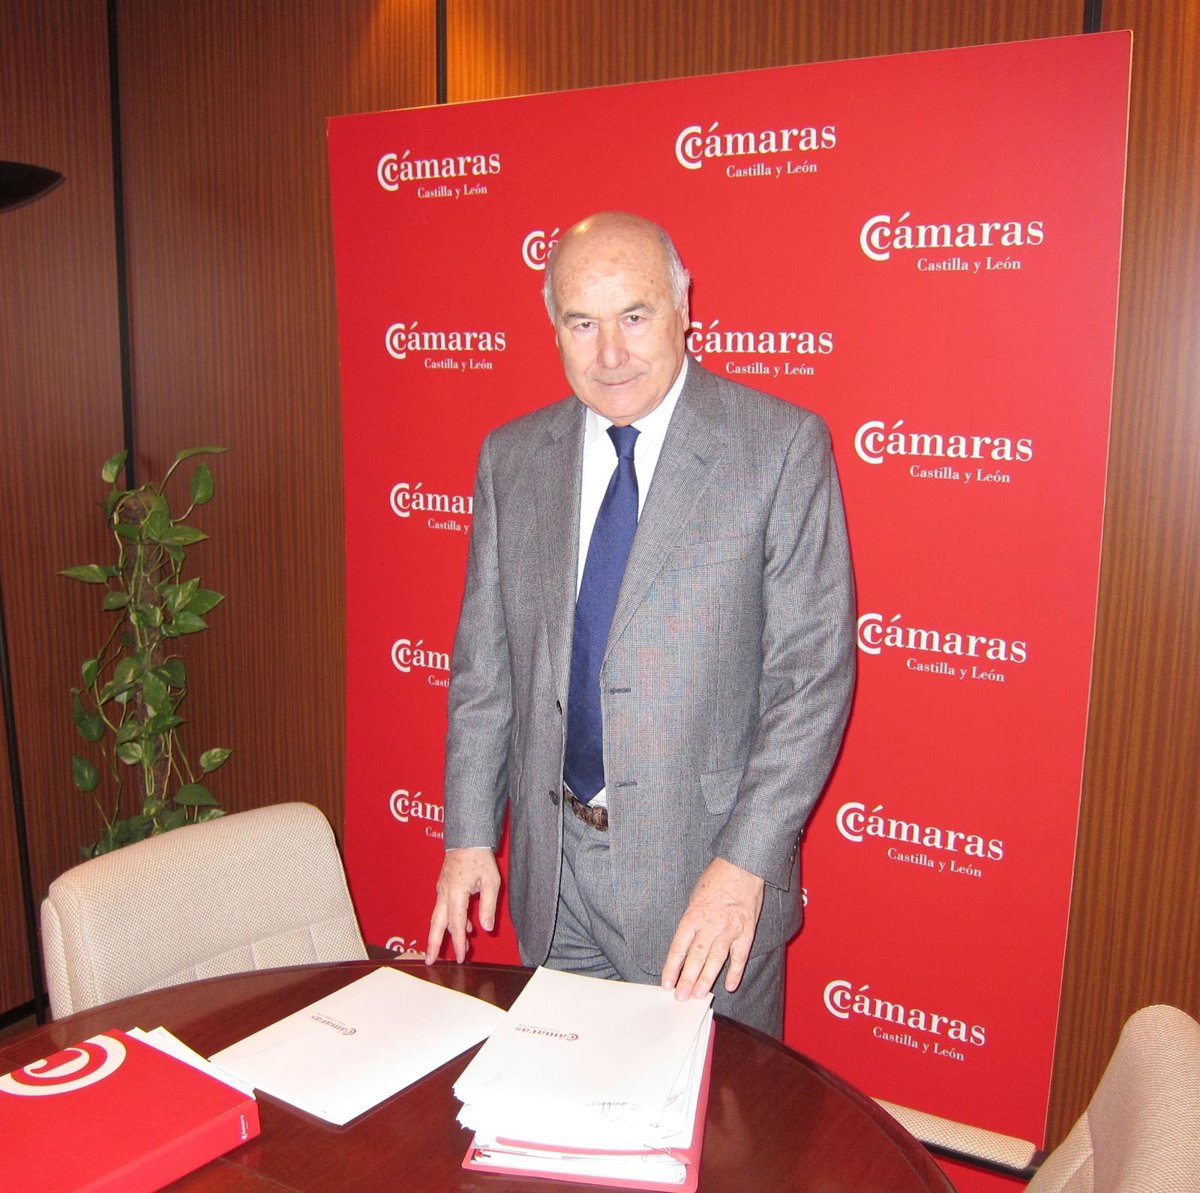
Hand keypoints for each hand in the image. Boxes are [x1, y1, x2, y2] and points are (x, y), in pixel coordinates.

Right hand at [425, 847, 500, 963]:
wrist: (467, 837)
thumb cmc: (480, 857)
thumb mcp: (491, 881)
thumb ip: (487, 906)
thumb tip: (486, 928)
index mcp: (456, 892)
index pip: (456, 924)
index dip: (458, 943)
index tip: (462, 957)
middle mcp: (444, 893)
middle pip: (437, 924)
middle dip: (433, 944)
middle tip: (430, 961)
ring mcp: (442, 889)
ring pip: (438, 916)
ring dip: (440, 934)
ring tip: (444, 950)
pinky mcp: (443, 886)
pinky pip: (443, 908)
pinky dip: (448, 920)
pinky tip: (462, 926)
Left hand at [661, 858, 764, 1000]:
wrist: (742, 866)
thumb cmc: (715, 879)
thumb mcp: (694, 897)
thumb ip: (691, 922)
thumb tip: (685, 946)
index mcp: (693, 915)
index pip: (679, 947)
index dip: (672, 967)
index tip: (666, 983)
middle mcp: (710, 925)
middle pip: (696, 958)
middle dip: (687, 979)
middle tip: (680, 997)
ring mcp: (729, 929)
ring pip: (716, 960)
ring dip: (706, 979)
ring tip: (698, 995)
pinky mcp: (746, 931)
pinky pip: (740, 956)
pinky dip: (735, 971)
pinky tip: (730, 985)